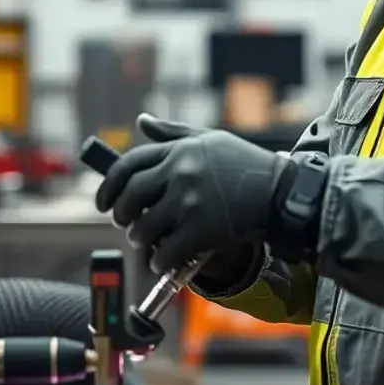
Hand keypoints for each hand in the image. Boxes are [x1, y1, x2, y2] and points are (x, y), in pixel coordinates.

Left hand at [95, 114, 286, 272]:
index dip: (109, 187)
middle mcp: (180, 173)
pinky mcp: (202, 231)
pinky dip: (159, 262)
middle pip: (130, 197)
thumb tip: (142, 122)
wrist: (280, 193)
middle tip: (125, 224)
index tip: (103, 203)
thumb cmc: (245, 165)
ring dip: (139, 240)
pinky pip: (166, 252)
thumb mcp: (209, 140)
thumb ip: (172, 133)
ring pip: (144, 228)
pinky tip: (162, 262)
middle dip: (121, 215)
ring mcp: (190, 202)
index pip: (128, 165)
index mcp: (179, 151)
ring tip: (145, 243)